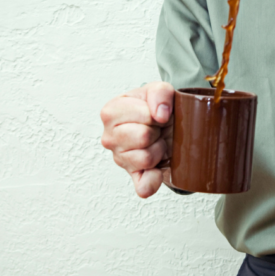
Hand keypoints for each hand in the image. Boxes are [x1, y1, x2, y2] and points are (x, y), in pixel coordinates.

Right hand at [100, 82, 173, 197]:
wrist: (165, 122)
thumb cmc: (156, 107)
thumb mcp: (160, 89)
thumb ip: (160, 92)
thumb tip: (159, 115)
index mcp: (111, 112)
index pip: (145, 116)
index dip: (158, 114)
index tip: (154, 113)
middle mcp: (109, 137)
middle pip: (144, 137)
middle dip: (158, 131)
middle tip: (156, 128)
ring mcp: (119, 159)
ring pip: (147, 158)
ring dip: (159, 149)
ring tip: (155, 141)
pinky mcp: (133, 176)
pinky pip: (144, 186)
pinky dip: (153, 181)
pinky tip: (157, 171)